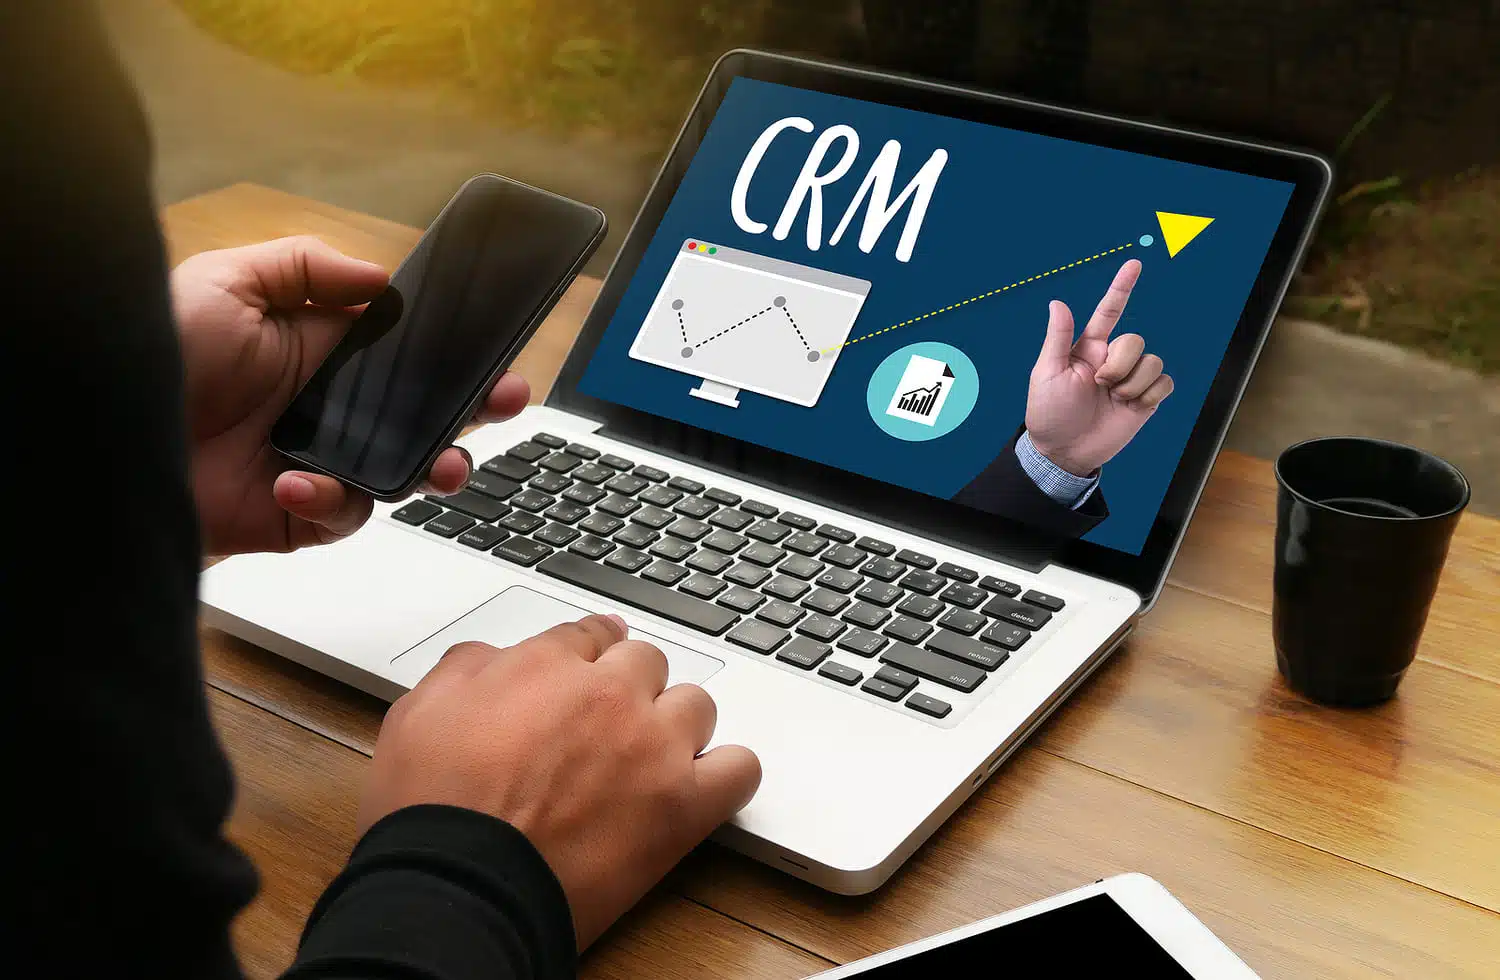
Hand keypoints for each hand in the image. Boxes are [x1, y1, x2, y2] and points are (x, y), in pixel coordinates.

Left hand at [171, 236, 530, 555]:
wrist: (103, 437)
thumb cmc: (153, 353)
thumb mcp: (226, 281)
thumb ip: (306, 266)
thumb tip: (381, 278)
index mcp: (322, 350)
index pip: (407, 353)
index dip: (455, 354)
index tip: (493, 351)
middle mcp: (330, 408)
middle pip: (424, 414)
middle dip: (474, 411)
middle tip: (505, 401)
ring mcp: (321, 461)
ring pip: (404, 472)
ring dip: (435, 467)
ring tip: (443, 465)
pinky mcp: (299, 514)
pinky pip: (345, 514)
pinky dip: (332, 499)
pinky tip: (295, 480)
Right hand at [358, 615, 761, 948]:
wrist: (458, 889)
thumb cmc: (432, 812)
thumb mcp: (417, 713)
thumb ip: (465, 669)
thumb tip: (490, 657)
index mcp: (547, 665)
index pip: (592, 635)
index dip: (591, 655)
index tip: (593, 671)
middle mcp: (608, 695)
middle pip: (647, 663)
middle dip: (630, 688)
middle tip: (608, 726)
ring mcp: (653, 747)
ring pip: (697, 705)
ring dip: (676, 726)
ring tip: (649, 760)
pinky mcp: (684, 806)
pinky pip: (740, 769)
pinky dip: (726, 775)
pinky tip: (702, 788)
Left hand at [1023, 259, 1173, 476]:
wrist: (1064, 451)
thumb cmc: (1049, 412)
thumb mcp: (1047, 373)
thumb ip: (1058, 338)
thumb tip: (1058, 302)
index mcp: (1088, 348)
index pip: (1109, 312)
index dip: (1121, 287)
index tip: (1134, 264)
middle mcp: (1112, 360)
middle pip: (1135, 340)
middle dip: (1120, 362)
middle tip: (1100, 384)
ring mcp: (1129, 379)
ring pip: (1152, 361)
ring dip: (1132, 383)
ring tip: (1112, 398)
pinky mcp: (1144, 399)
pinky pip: (1164, 383)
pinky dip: (1149, 395)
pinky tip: (1130, 407)